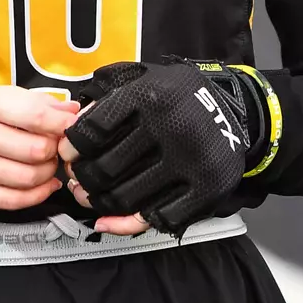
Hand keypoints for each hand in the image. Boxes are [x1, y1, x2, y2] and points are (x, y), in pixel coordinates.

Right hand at [0, 84, 79, 210]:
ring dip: (48, 174)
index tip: (73, 127)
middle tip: (58, 149)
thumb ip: (32, 101)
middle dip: (55, 152)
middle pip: (34, 151)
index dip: (62, 124)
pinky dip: (35, 196)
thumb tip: (73, 111)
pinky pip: (9, 201)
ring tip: (50, 166)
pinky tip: (44, 186)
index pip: (33, 115)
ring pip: (24, 179)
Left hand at [58, 59, 253, 236]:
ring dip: (99, 203)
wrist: (235, 110)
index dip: (72, 146)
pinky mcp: (207, 188)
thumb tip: (73, 125)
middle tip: (77, 181)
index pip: (93, 130)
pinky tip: (115, 218)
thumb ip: (108, 95)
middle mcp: (169, 128)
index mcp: (148, 97)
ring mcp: (189, 161)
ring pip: (126, 198)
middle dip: (82, 179)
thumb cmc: (177, 96)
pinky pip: (158, 217)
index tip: (67, 153)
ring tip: (91, 199)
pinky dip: (129, 223)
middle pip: (105, 169)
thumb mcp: (143, 79)